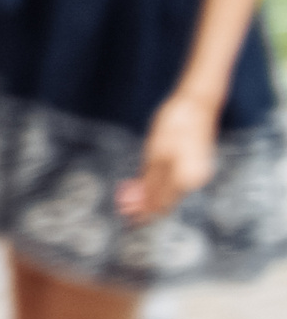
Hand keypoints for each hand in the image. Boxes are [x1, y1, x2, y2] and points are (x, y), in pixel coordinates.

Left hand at [119, 95, 218, 220]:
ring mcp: (195, 173)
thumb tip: (138, 201)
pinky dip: (156, 184)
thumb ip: (149, 178)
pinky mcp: (192, 165)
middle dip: (143, 204)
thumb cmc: (176, 123)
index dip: (142, 211)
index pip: (161, 204)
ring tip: (127, 195)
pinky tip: (142, 183)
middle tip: (121, 207)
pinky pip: (172, 181)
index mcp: (186, 179)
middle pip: (165, 200)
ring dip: (148, 195)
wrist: (197, 104)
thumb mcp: (156, 151)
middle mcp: (193, 180)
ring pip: (168, 191)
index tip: (125, 214)